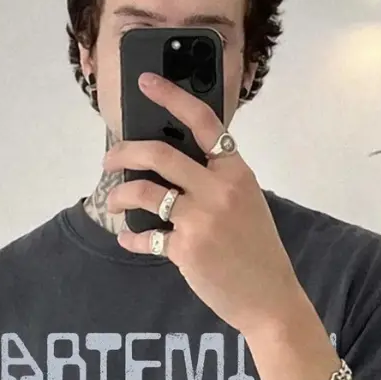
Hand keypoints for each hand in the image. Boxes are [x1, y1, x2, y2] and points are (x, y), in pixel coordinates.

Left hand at [104, 72, 309, 338]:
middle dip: (124, 151)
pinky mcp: (186, 248)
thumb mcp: (247, 203)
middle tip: (110, 158)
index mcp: (236, 171)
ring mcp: (201, 219)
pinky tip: (129, 239)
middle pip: (159, 154)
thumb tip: (173, 166)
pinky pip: (147, 237)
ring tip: (114, 202)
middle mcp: (218, 189)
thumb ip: (217, 181)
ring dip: (120, 195)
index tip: (146, 82)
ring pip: (144, 192)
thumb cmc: (257, 251)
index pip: (203, 122)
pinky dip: (133, 239)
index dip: (172, 96)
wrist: (269, 297)